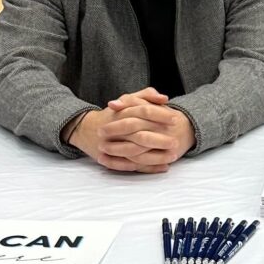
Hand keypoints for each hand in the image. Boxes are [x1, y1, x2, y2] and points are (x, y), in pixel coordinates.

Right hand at [70, 94, 194, 173]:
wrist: (86, 129)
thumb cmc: (113, 114)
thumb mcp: (128, 100)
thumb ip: (146, 95)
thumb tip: (164, 98)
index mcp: (123, 112)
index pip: (144, 112)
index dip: (161, 115)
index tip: (175, 119)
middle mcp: (118, 129)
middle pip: (141, 135)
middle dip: (160, 140)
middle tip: (176, 142)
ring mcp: (114, 146)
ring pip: (137, 154)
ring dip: (157, 157)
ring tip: (173, 156)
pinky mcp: (114, 159)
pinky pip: (133, 166)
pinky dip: (148, 168)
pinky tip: (163, 167)